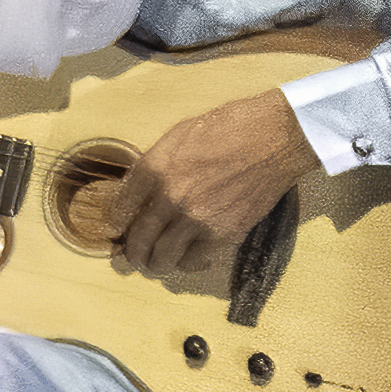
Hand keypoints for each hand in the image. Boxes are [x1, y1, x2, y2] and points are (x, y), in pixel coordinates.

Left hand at [113, 86, 317, 283]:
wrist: (274, 138)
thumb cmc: (231, 126)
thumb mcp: (181, 133)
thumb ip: (157, 162)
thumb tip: (141, 187)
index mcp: (156, 167)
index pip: (122, 206)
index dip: (116, 222)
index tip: (116, 230)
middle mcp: (170, 196)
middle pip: (138, 238)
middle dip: (131, 252)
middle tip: (130, 257)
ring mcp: (196, 218)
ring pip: (162, 257)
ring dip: (154, 264)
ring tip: (154, 264)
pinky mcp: (223, 234)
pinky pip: (193, 261)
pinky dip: (186, 264)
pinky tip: (185, 259)